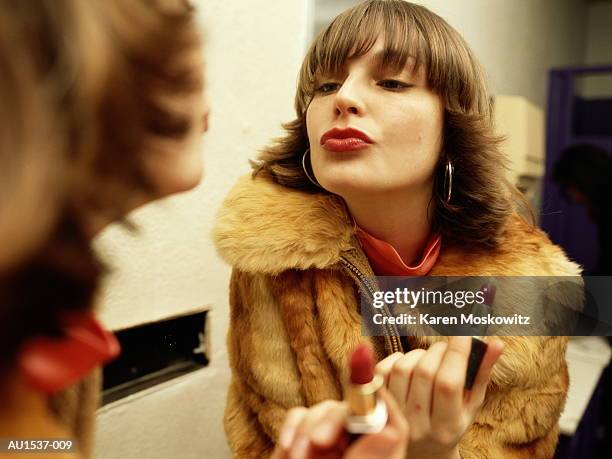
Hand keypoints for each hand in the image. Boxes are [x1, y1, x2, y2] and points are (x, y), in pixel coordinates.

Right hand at [271, 388, 408, 458]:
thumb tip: (389, 431)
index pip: (391, 424)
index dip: (378, 404)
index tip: (361, 396)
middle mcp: (356, 451)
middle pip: (354, 412)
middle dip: (331, 421)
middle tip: (317, 444)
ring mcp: (329, 447)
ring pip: (324, 411)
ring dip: (306, 430)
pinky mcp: (303, 444)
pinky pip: (299, 417)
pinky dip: (292, 429)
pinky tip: (288, 450)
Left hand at [375, 336, 503, 458]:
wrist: (422, 447)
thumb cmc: (452, 421)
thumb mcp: (472, 404)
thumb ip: (482, 373)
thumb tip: (496, 343)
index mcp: (447, 426)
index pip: (448, 384)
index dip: (456, 353)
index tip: (463, 334)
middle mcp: (419, 424)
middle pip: (425, 372)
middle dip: (439, 350)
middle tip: (447, 348)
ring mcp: (395, 415)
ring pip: (404, 367)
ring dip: (419, 354)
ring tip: (430, 358)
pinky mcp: (379, 404)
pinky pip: (384, 370)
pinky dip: (399, 358)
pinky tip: (411, 363)